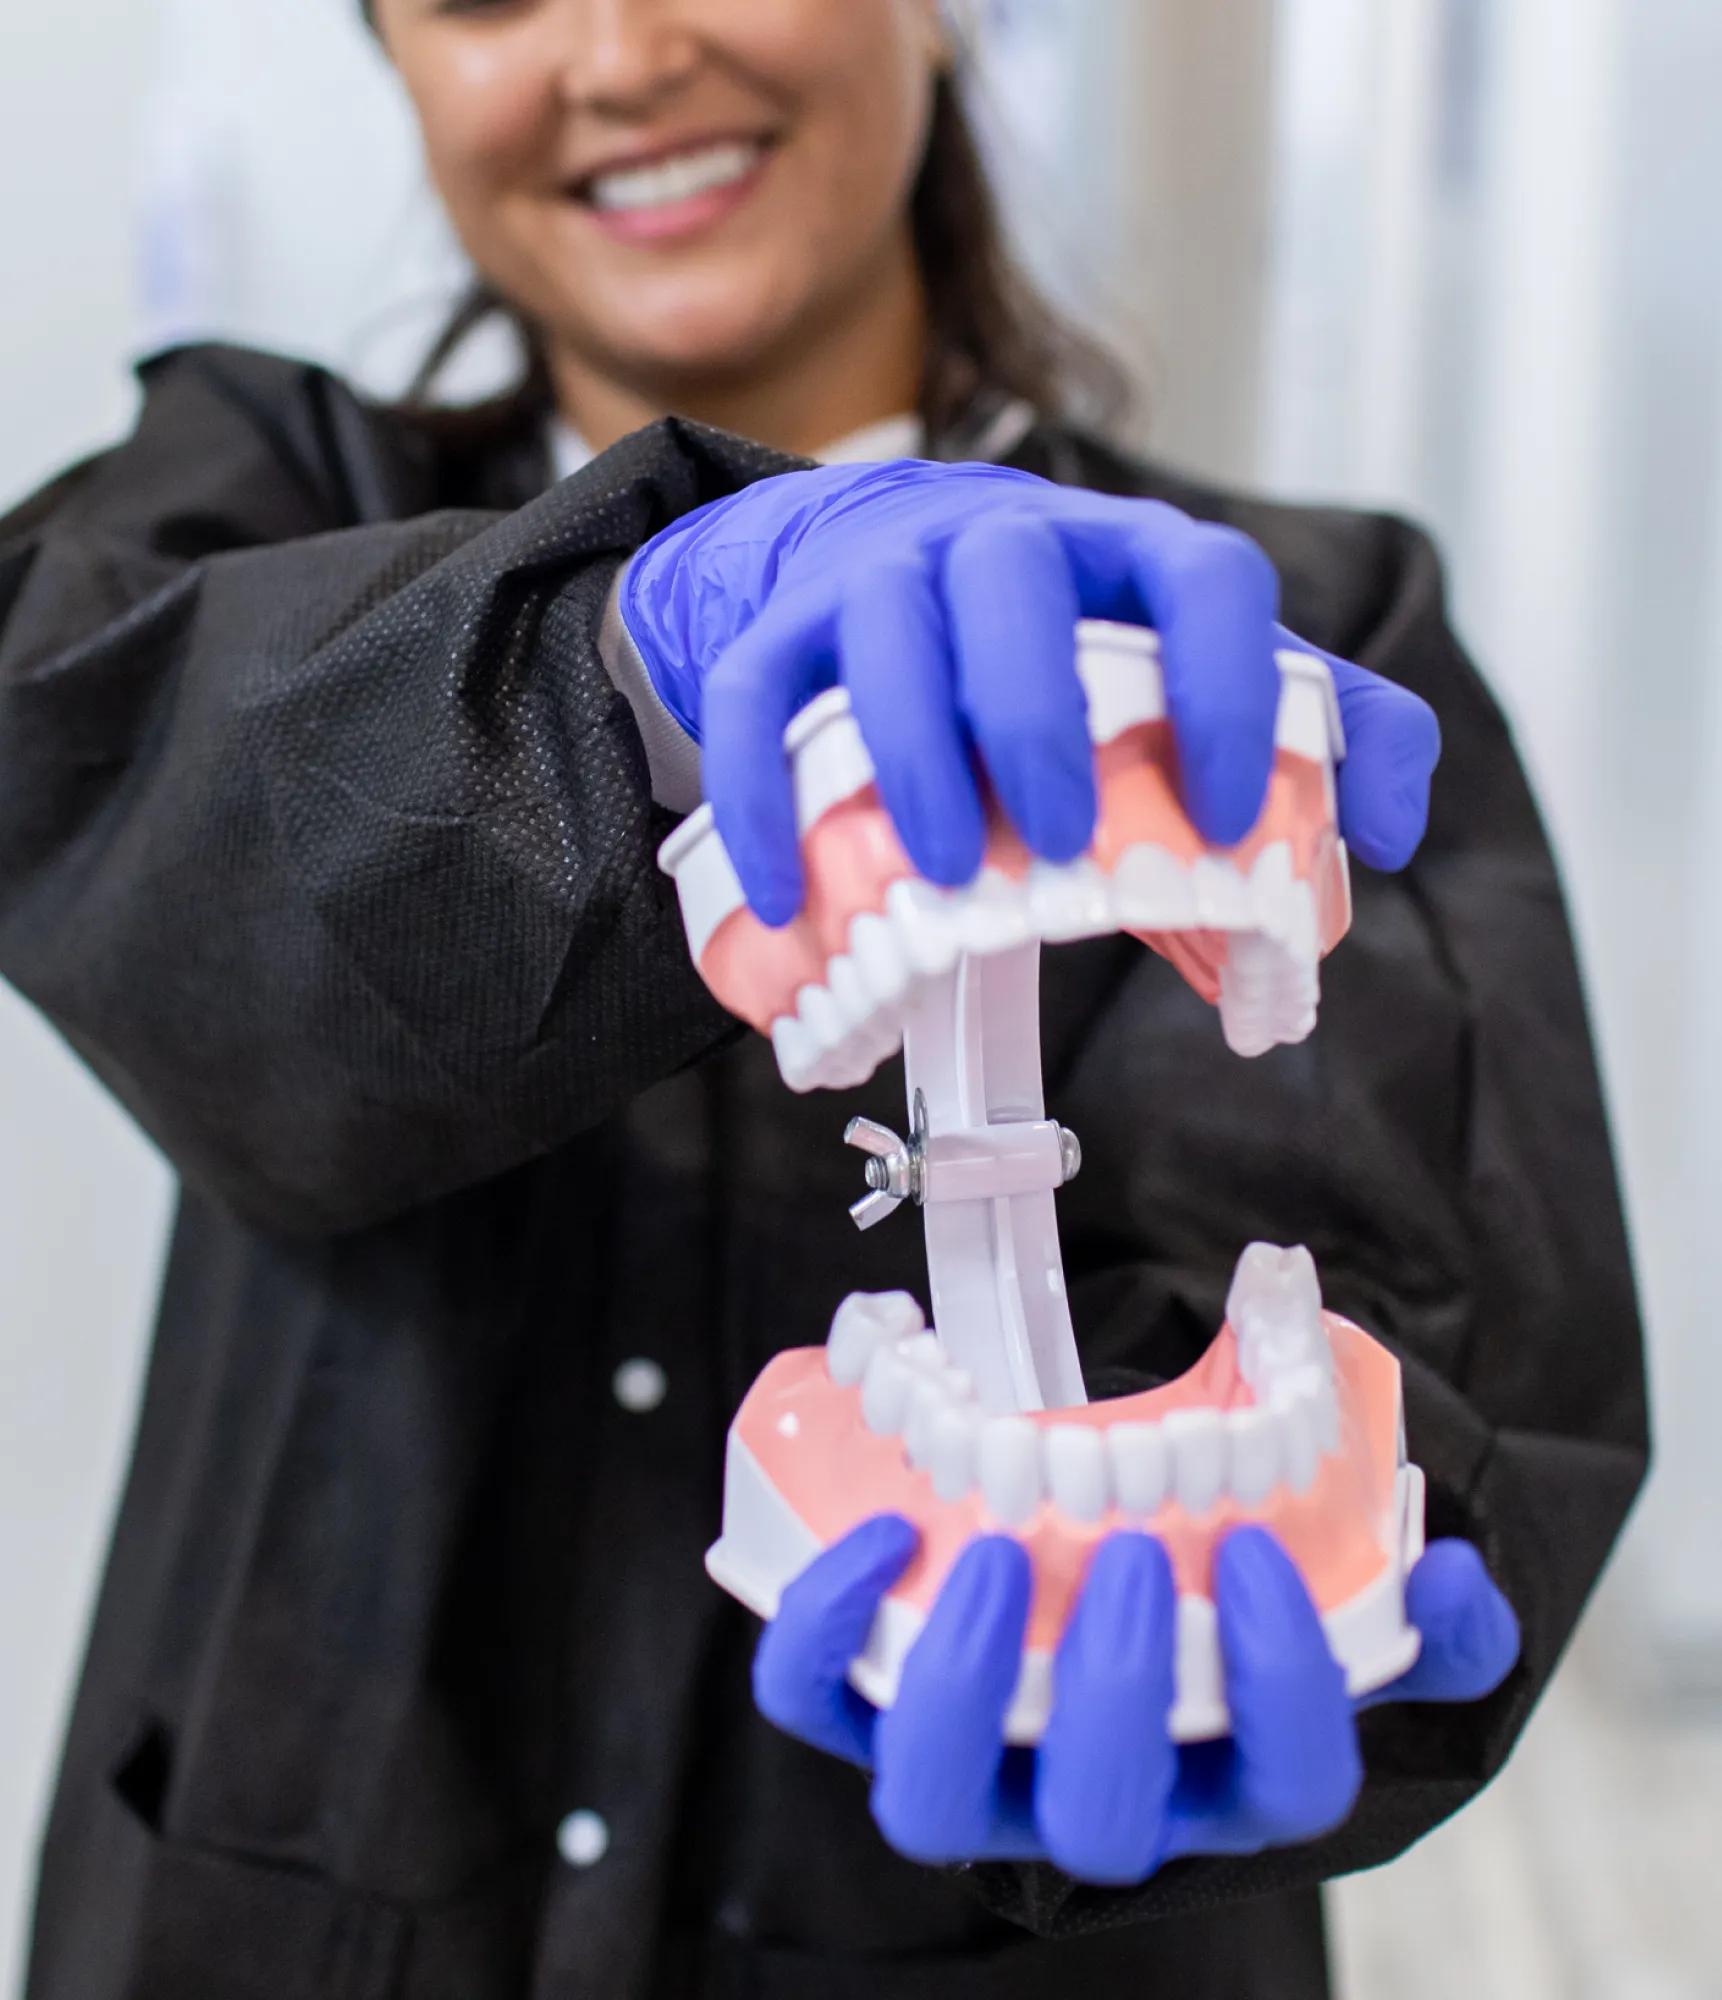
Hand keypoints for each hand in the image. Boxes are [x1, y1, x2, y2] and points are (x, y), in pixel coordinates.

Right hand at [621, 461, 1440, 925]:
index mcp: (1127, 551)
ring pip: (884, 632)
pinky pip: (756, 698)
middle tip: (1061, 842)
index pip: (1199, 577)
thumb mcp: (1199, 665)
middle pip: (1012, 582)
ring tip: (944, 871)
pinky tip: (789, 897)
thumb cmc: (1072, 641)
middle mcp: (1000, 539)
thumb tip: (1394, 832)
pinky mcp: (784, 630)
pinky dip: (762, 796)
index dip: (1228, 686)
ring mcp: (879, 575)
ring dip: (912, 753)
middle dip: (1038, 715)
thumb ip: (1319, 725)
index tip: (1230, 815)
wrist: (892, 560)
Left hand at [752, 1517, 1517, 1883]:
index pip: (1283, 1786)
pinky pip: (817, 1707)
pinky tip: (879, 1532)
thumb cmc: (1226, 1604)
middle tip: (1130, 1558)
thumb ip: (1424, 1614)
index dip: (1283, 1683)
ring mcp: (974, 1765)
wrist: (1110, 1576)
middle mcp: (1098, 1799)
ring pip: (932, 1801)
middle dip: (1118, 1693)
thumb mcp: (1348, 1611)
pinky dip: (821, 1633)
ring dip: (958, 1683)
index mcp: (1228, 1777)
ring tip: (993, 1553)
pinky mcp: (872, 1709)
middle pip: (1102, 1821)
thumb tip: (1449, 1578)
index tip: (1262, 1555)